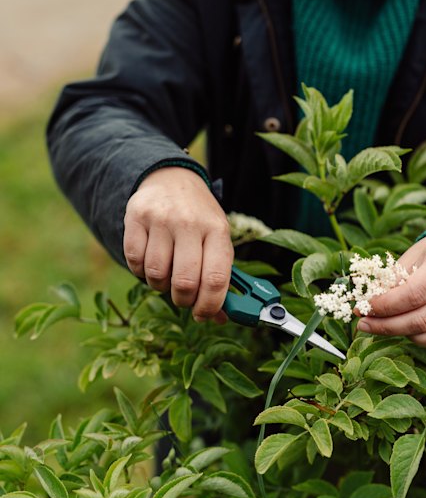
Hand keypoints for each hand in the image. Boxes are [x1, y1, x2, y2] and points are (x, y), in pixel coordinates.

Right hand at [123, 167, 232, 321]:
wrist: (171, 179)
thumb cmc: (199, 218)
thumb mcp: (216, 239)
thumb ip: (219, 277)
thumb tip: (220, 318)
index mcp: (217, 230)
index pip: (217, 279)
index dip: (209, 306)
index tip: (203, 315)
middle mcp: (190, 222)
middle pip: (185, 282)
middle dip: (183, 300)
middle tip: (184, 297)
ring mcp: (161, 218)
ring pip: (156, 275)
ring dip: (160, 286)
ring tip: (167, 275)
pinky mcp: (135, 217)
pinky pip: (134, 261)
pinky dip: (140, 272)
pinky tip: (150, 262)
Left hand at [356, 234, 425, 348]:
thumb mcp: (414, 255)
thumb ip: (394, 279)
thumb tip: (369, 304)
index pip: (413, 293)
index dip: (385, 306)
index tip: (363, 308)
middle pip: (422, 318)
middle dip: (387, 325)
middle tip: (364, 323)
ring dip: (402, 334)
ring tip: (383, 326)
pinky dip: (422, 340)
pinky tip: (406, 331)